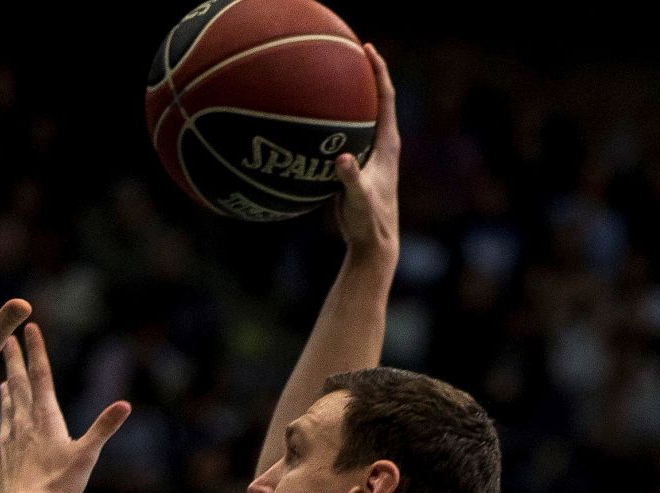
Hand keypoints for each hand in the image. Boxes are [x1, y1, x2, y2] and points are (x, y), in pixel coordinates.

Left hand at [0, 324, 129, 492]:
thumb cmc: (56, 484)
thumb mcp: (86, 456)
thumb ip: (103, 429)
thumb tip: (125, 405)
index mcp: (45, 418)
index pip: (41, 376)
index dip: (36, 351)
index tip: (29, 329)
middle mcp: (23, 423)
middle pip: (18, 385)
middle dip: (13, 360)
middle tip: (6, 340)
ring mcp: (8, 439)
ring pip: (7, 407)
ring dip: (7, 389)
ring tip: (3, 379)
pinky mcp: (0, 457)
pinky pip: (1, 433)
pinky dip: (3, 421)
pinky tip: (3, 426)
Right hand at [335, 43, 399, 253]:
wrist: (373, 242)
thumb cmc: (369, 221)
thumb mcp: (358, 200)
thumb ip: (350, 179)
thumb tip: (340, 158)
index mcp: (387, 145)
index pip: (385, 98)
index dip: (378, 72)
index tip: (366, 48)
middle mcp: (381, 144)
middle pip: (376, 100)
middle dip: (364, 74)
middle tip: (348, 52)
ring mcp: (368, 155)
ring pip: (359, 117)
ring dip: (348, 97)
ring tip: (328, 78)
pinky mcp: (356, 166)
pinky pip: (341, 136)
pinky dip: (329, 124)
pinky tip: (307, 122)